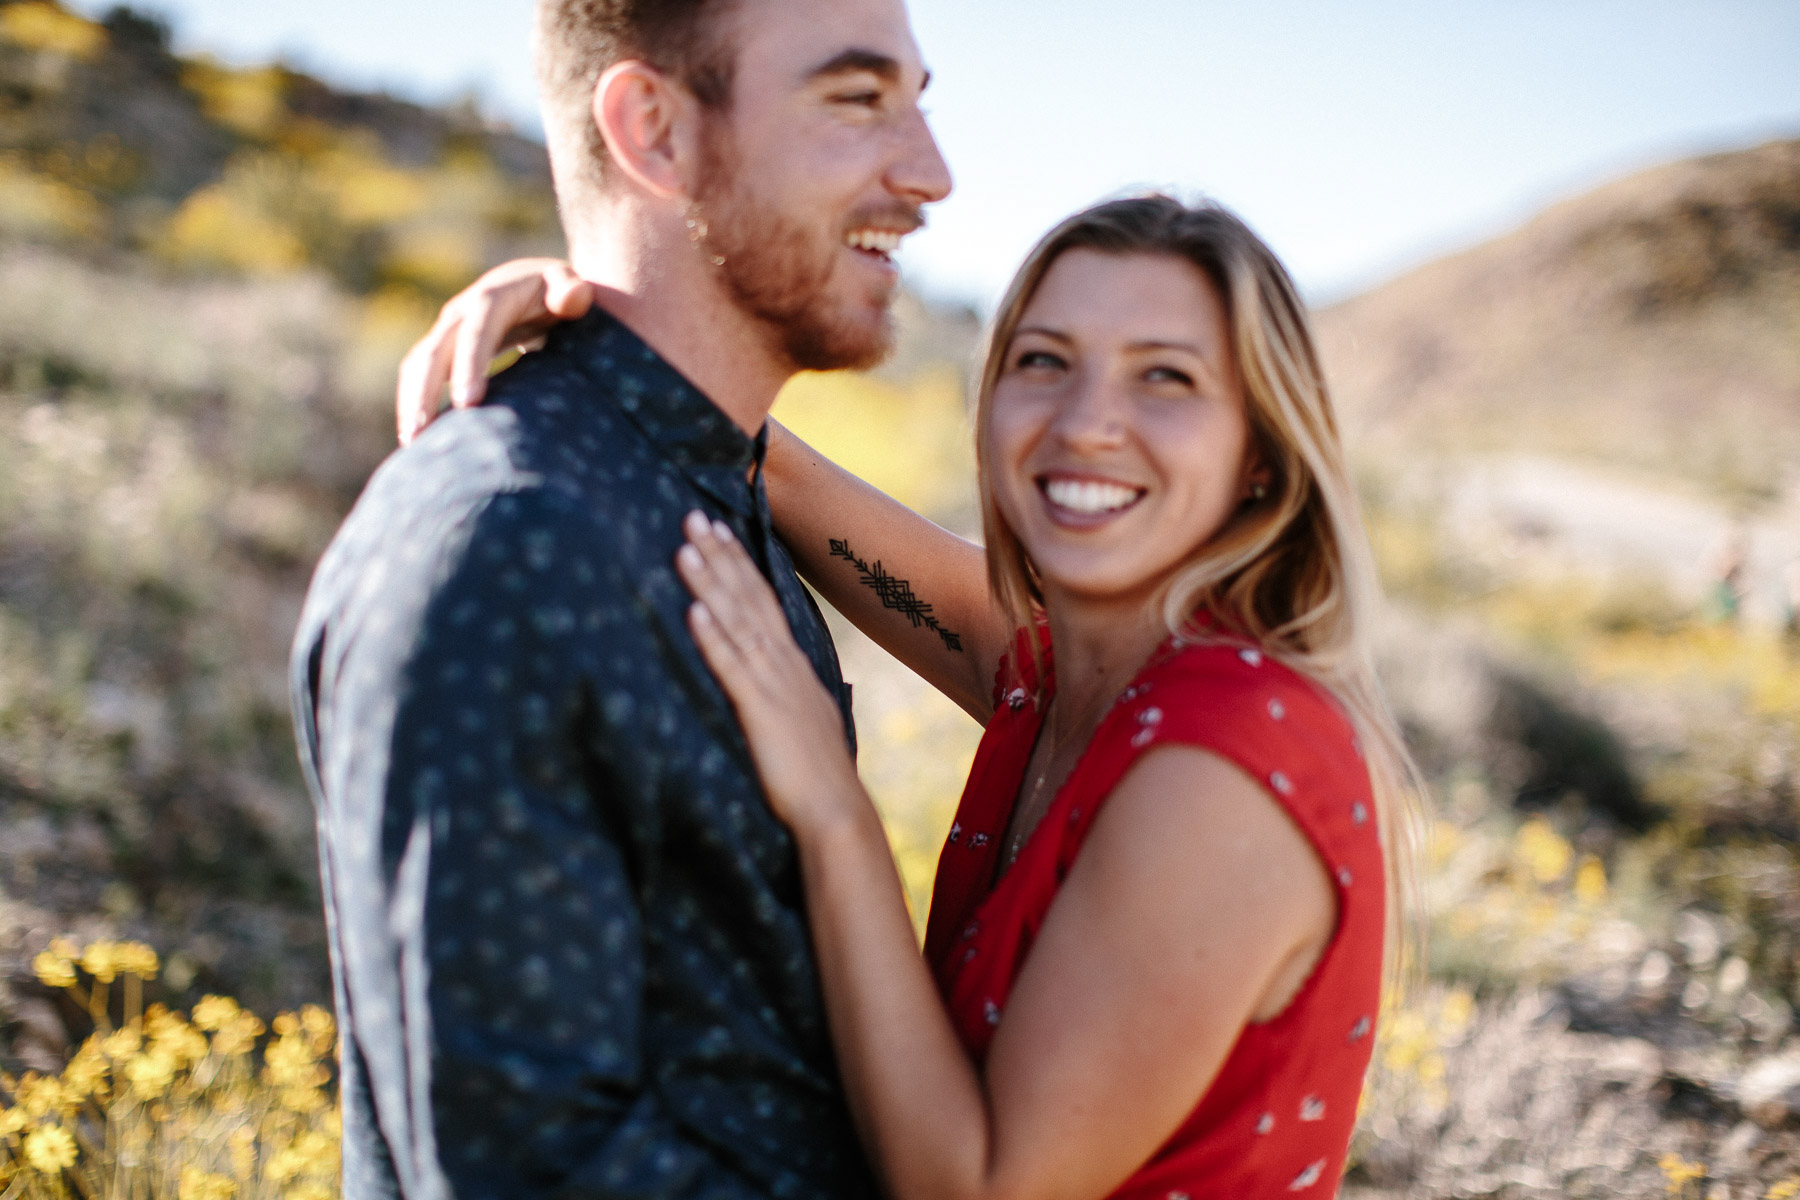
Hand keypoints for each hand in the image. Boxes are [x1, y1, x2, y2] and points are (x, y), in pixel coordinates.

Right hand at [396, 258, 593, 443]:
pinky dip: (414, 403)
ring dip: (411, 402)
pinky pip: (420, 376)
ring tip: (413, 443)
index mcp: (493, 298)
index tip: (468, 402)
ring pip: (418, 365)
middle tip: (422, 432)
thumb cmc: (559, 292)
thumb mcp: (569, 285)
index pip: (476, 332)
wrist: (536, 286)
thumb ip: (573, 291)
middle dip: (425, 391)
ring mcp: (448, 332)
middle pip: (435, 351)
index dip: (469, 365)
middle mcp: (462, 313)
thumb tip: (576, 296)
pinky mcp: (444, 350)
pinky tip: (418, 440)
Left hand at [676, 511, 865, 834]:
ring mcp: (774, 685)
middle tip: (693, 516)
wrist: (835, 814)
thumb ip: (788, 697)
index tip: (719, 530)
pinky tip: (693, 611)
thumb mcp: (804, 724)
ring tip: (685, 548)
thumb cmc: (817, 778)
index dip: (739, 565)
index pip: (764, 602)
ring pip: (737, 623)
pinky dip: (713, 638)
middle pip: (749, 599)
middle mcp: (785, 665)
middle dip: (720, 556)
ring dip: (710, 584)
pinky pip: (732, 668)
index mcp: (794, 667)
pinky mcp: (760, 712)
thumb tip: (774, 685)